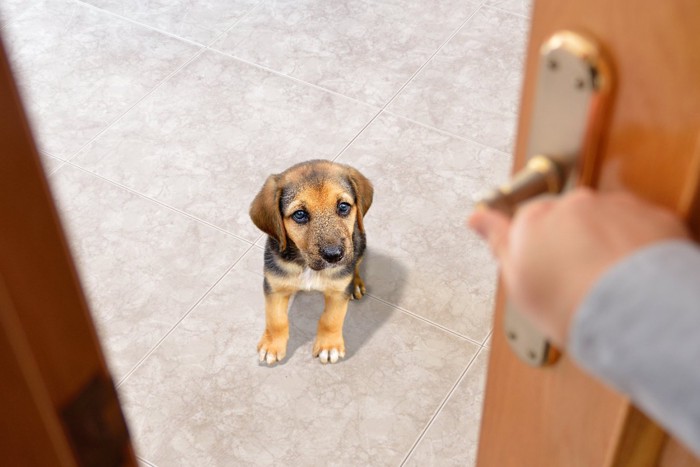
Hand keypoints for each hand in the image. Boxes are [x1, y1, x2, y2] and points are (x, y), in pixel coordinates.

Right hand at [468, 188, 688, 345]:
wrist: (632, 311)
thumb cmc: (572, 304)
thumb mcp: (518, 281)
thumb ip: (497, 241)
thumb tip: (475, 218)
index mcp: (532, 220)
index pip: (526, 221)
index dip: (534, 245)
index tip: (542, 257)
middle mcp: (570, 205)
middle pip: (566, 219)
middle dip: (571, 241)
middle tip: (577, 278)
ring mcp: (610, 207)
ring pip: (603, 219)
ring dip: (605, 241)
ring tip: (608, 280)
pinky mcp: (648, 214)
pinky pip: (639, 224)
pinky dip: (636, 243)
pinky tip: (632, 273)